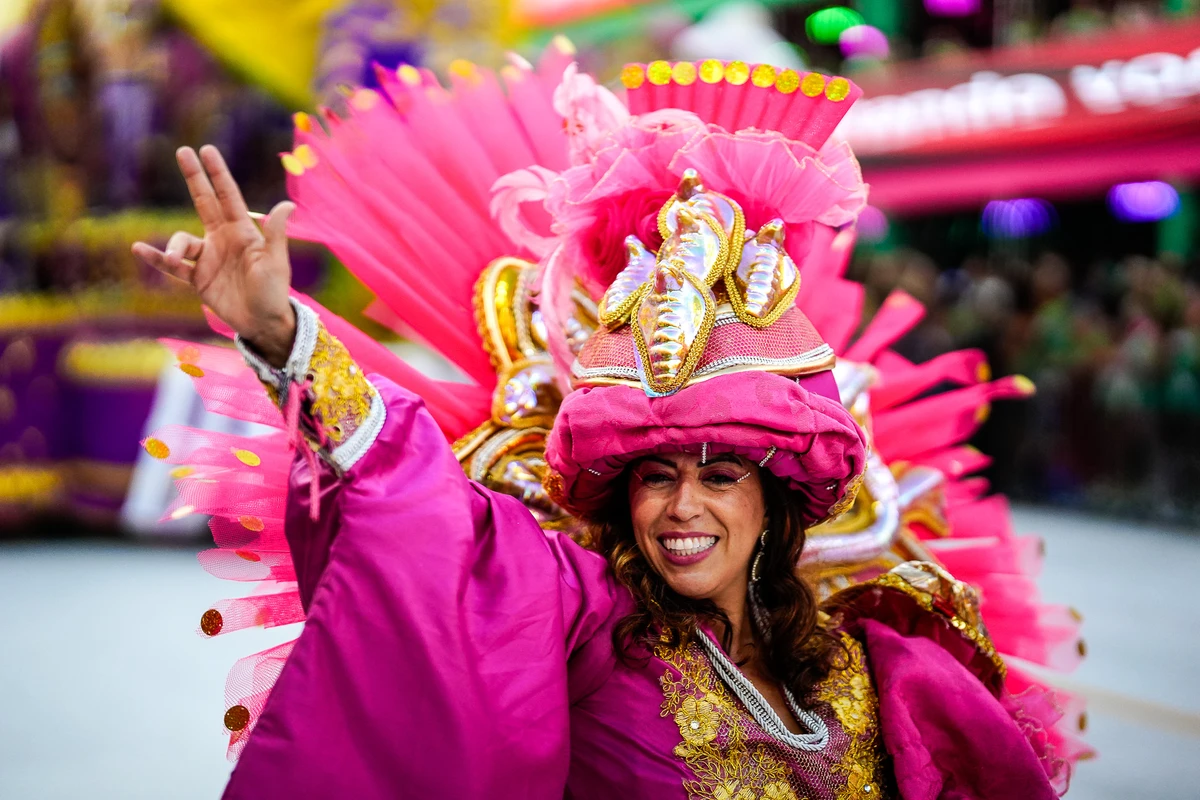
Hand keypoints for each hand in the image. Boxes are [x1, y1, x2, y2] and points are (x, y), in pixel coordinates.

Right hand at [133, 145, 296, 367]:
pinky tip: (139, 249)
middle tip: (182, 151)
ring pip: (182, 241)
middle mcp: (222, 239)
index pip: (228, 195)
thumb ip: (275, 233)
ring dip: (175, 247)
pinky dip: (157, 258)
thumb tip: (287, 204)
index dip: (217, 173)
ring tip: (176, 260)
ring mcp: (208, 257)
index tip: (206, 150)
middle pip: (204, 201)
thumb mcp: (275, 261)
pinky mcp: (198, 278)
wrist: (263, 322)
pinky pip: (173, 266)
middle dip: (195, 177)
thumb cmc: (274, 290)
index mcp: (242, 231)